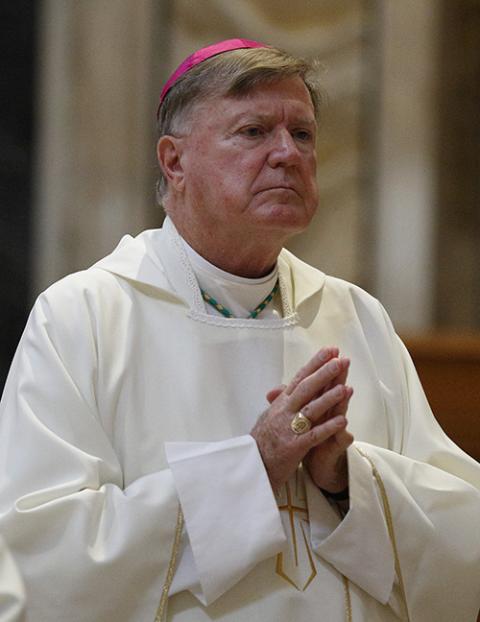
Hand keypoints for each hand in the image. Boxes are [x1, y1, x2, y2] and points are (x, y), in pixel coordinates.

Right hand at [251, 347, 351, 493]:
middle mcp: (285, 411)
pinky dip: (328, 427)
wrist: (251, 466)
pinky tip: (342, 421)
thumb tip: (279, 389)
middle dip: (324, 373)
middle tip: (340, 360)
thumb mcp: (268, 416)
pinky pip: (314, 435)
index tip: (330, 350)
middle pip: (306, 388)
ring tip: (346, 387)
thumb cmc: (261, 441)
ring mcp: (289, 428)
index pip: (300, 378)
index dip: (315, 363)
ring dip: (329, 398)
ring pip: (311, 409)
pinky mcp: (294, 446)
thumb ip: (278, 402)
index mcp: (281, 402)